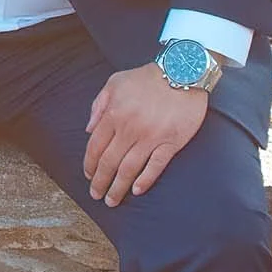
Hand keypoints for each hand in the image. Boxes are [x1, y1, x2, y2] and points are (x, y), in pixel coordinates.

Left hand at [83, 63, 207, 205]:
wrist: (182, 71)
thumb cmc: (147, 77)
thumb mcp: (115, 82)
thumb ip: (98, 105)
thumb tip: (88, 129)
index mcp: (114, 114)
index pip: (95, 147)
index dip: (90, 165)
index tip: (89, 177)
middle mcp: (129, 129)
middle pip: (109, 162)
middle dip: (100, 182)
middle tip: (97, 196)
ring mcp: (151, 137)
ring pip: (129, 169)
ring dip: (118, 187)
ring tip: (112, 200)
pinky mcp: (171, 142)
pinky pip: (155, 166)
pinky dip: (145, 180)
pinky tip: (137, 190)